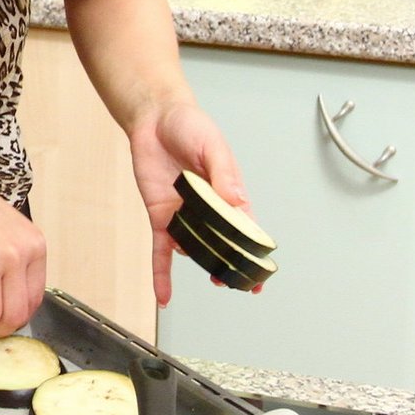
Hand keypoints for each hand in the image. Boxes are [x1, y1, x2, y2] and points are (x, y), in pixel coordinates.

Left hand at [128, 99, 251, 308]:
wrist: (154, 118)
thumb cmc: (189, 125)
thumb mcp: (212, 145)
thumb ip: (224, 173)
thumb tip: (237, 200)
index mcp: (228, 193)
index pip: (245, 228)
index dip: (253, 253)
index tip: (260, 277)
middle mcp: (207, 209)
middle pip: (221, 245)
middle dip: (229, 266)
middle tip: (235, 283)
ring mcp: (184, 215)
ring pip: (194, 249)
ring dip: (202, 265)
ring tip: (212, 276)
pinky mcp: (161, 216)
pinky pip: (161, 250)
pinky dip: (161, 273)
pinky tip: (164, 296)